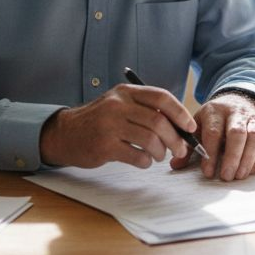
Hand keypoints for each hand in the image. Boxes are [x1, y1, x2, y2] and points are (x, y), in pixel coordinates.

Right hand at [39, 84, 197, 168]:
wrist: (65, 134)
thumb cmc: (99, 121)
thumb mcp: (119, 105)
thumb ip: (145, 109)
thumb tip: (180, 125)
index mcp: (125, 92)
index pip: (162, 97)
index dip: (180, 113)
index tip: (190, 127)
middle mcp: (117, 105)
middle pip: (159, 121)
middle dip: (175, 139)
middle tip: (180, 149)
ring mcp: (110, 125)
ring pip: (150, 139)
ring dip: (160, 152)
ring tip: (158, 155)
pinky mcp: (104, 146)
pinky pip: (136, 156)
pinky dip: (146, 161)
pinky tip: (143, 161)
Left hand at [181, 95, 254, 179]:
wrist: (236, 102)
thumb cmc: (213, 120)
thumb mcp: (198, 126)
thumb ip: (188, 146)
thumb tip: (175, 165)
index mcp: (214, 111)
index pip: (214, 132)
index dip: (211, 153)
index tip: (208, 173)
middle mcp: (235, 112)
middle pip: (237, 133)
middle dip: (232, 157)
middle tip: (226, 177)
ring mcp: (251, 118)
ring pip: (254, 137)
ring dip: (247, 159)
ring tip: (239, 176)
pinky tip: (250, 170)